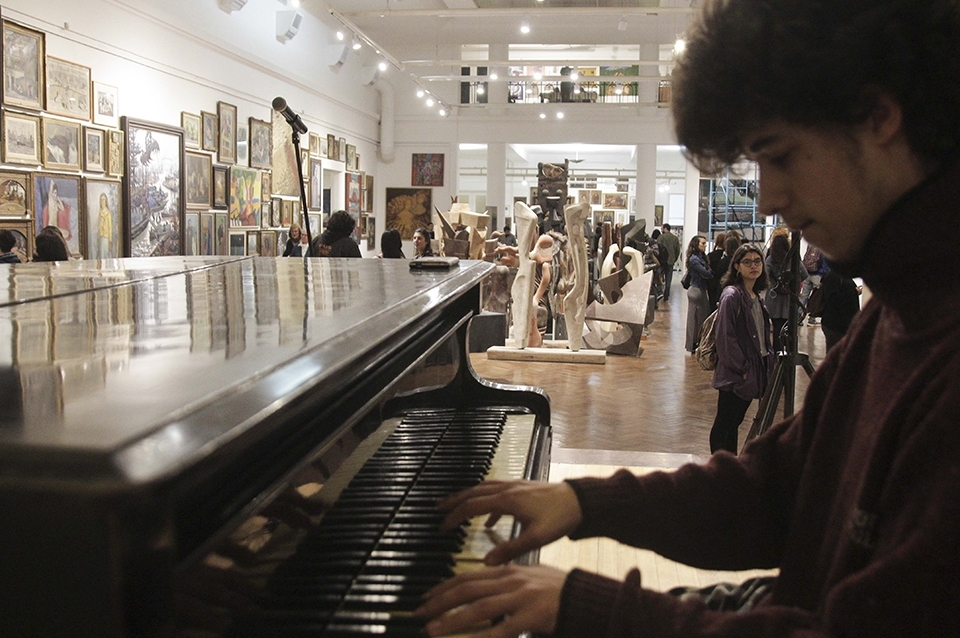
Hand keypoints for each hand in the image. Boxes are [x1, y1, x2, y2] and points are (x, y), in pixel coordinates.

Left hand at [415, 565, 566, 637]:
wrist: (585, 596)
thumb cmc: (557, 590)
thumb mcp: (528, 580)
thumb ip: (505, 586)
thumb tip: (482, 589)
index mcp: (508, 572)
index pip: (468, 577)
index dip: (444, 587)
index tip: (427, 598)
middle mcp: (511, 581)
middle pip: (468, 589)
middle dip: (440, 602)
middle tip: (420, 613)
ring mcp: (521, 598)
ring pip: (479, 608)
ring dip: (452, 620)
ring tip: (433, 630)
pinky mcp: (532, 616)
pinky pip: (503, 629)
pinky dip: (484, 637)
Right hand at [438, 480, 582, 565]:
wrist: (581, 500)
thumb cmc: (561, 517)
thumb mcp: (536, 538)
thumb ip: (510, 549)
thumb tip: (486, 562)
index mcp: (507, 500)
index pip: (473, 506)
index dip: (455, 516)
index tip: (443, 527)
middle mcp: (508, 489)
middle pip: (474, 492)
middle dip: (455, 501)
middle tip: (438, 509)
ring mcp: (515, 486)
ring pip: (484, 488)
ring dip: (468, 497)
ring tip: (456, 506)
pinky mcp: (523, 488)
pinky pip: (498, 492)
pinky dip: (488, 502)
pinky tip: (490, 519)